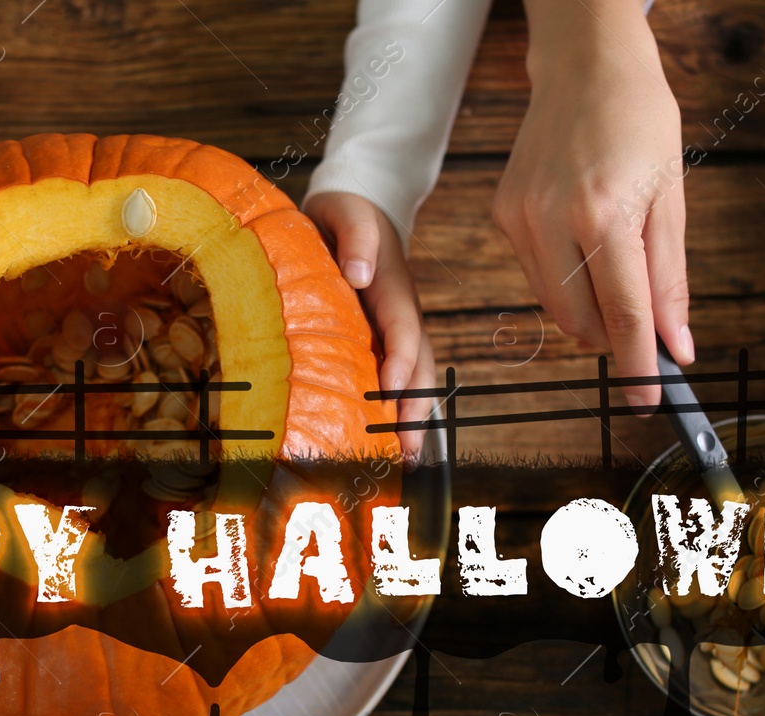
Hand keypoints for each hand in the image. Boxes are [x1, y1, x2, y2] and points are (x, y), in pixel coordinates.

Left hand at [303, 191, 436, 456]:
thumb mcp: (346, 210)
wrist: (359, 206)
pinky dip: (399, 409)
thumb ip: (356, 236)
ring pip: (415, 377)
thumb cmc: (345, 212)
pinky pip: (398, 377)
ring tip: (408, 459)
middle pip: (419, 364)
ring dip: (414, 418)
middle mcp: (403, 314)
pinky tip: (390, 441)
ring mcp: (397, 330)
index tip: (392, 389)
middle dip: (416, 406)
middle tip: (410, 448)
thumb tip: (359, 272)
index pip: (403, 328)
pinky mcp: (386, 341)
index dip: (401, 360)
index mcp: (393, 287)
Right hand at [493, 0, 692, 409]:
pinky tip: (581, 242)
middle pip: (581, 322)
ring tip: (613, 271)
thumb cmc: (638, 120)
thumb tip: (675, 344)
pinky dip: (564, 280)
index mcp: (605, 212)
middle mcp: (553, 218)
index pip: (623, 312)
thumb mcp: (671, 196)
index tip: (645, 400)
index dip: (637, 363)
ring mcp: (519, 218)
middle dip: (613, 337)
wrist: (585, 66)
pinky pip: (535, 276)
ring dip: (588, 312)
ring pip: (554, 306)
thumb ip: (670, 278)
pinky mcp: (502, 215)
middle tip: (642, 326)